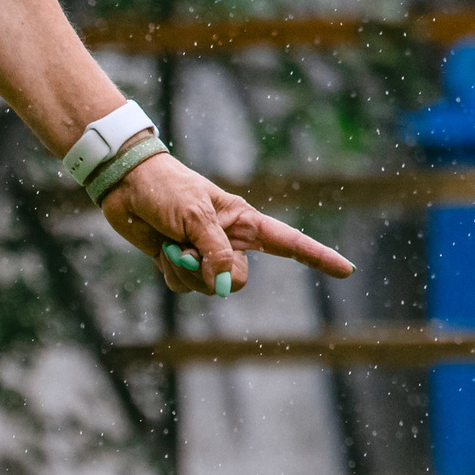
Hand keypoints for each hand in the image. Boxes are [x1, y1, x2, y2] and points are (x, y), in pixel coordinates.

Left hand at [98, 147, 354, 296]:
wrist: (127, 186)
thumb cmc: (166, 189)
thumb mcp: (196, 216)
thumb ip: (216, 252)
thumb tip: (227, 287)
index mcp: (245, 222)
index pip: (290, 243)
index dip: (318, 257)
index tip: (347, 270)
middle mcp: (230, 241)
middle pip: (240, 280)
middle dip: (214, 272)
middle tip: (188, 248)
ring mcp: (205, 255)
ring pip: (208, 288)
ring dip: (186, 270)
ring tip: (172, 243)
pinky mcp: (181, 264)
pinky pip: (184, 288)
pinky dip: (171, 273)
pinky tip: (161, 251)